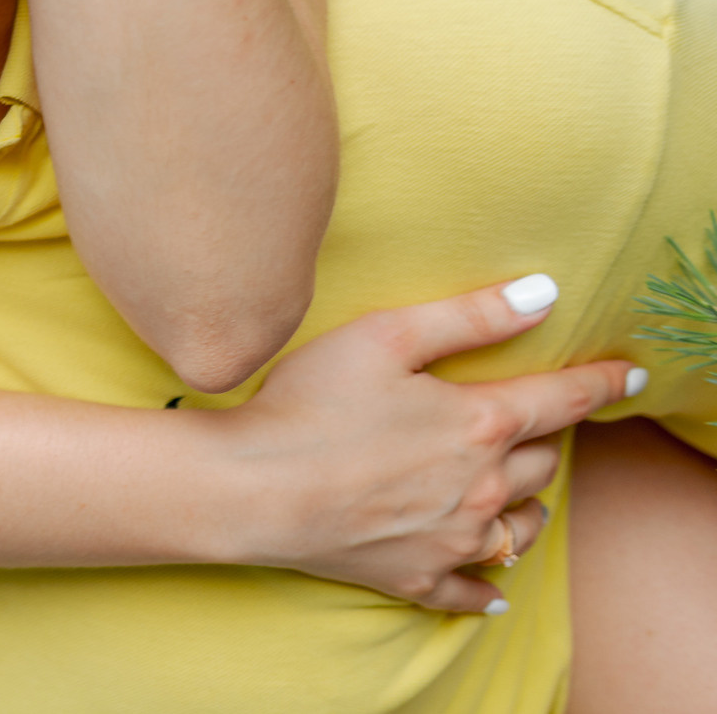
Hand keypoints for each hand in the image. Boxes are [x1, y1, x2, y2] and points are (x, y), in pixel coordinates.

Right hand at [195, 277, 642, 611]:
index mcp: (479, 423)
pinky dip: (488, 587)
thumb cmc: (309, 402)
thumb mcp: (383, 336)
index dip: (601, 382)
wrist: (255, 487)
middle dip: (543, 438)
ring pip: (523, 527)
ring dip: (528, 504)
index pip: (562, 399)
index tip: (629, 375)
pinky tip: (491, 587)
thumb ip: (469, 316)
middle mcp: (482, 487)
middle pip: (542, 462)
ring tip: (514, 491)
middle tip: (529, 424)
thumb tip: (544, 294)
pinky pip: (474, 590)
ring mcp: (454, 538)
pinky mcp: (419, 576)